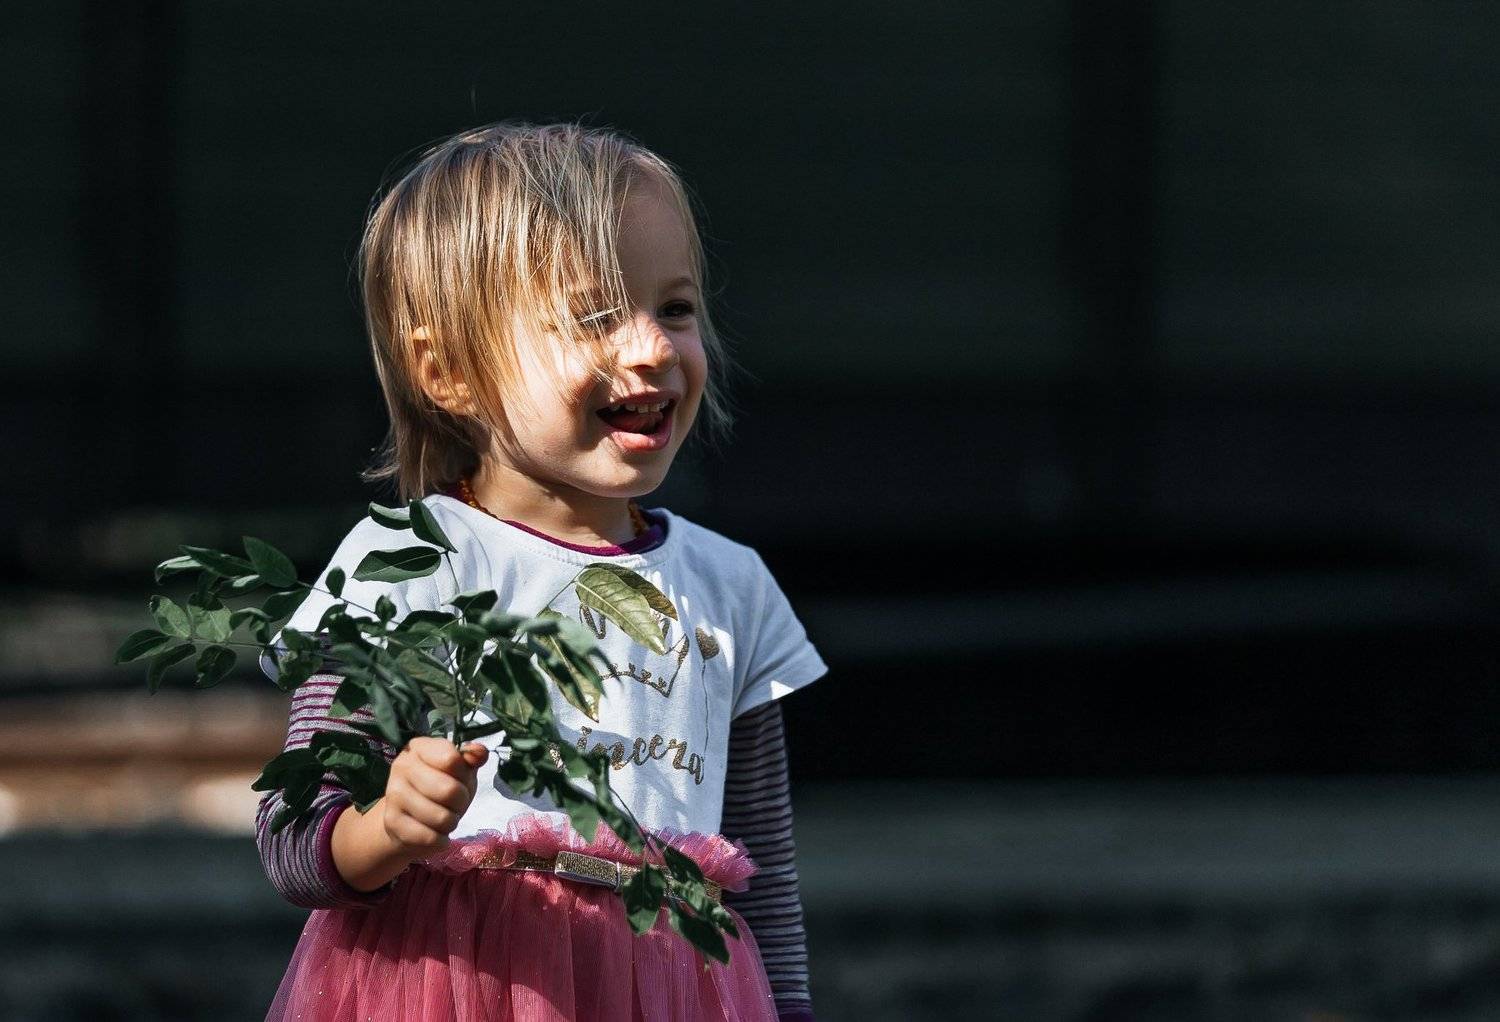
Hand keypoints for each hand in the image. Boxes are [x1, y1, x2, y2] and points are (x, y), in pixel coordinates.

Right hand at [378, 737, 488, 856]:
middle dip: (461, 802)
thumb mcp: (459, 770)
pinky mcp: (392, 822)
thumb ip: (472, 758)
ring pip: (441, 818)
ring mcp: (394, 794)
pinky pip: (430, 837)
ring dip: (451, 822)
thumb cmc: (439, 787)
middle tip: (455, 804)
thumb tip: (480, 752)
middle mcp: (402, 766)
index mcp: (420, 747)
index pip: (451, 759)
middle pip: (449, 791)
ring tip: (444, 817)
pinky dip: (440, 840)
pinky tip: (434, 832)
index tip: (459, 779)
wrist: (407, 817)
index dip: (464, 775)